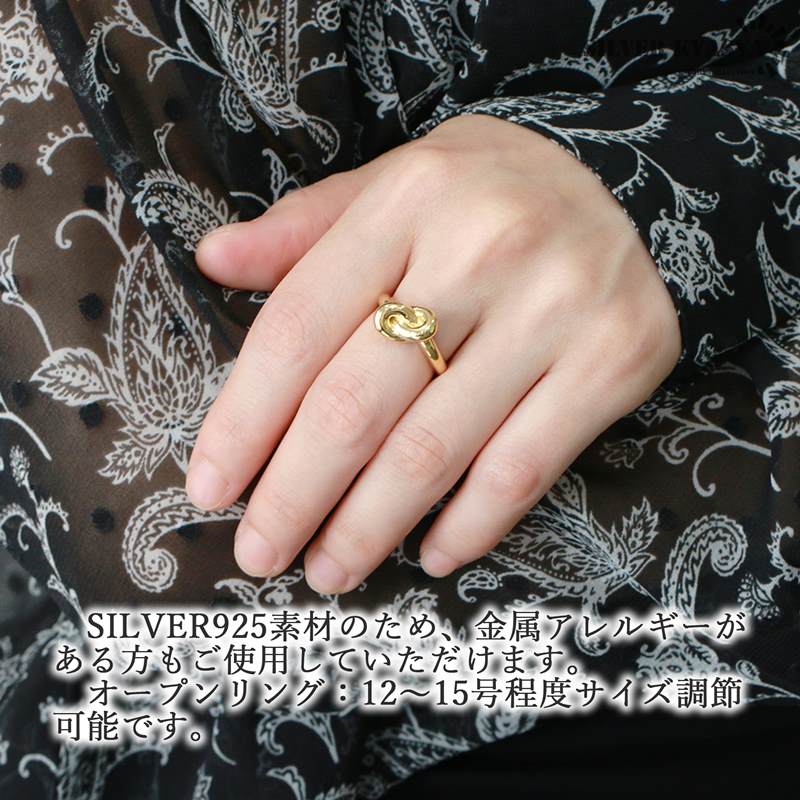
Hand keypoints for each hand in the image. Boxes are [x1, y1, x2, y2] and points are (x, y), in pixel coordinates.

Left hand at [186, 113, 681, 594]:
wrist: (628, 187)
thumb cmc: (490, 193)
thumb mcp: (397, 181)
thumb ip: (306, 229)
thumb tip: (215, 262)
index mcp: (409, 198)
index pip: (298, 328)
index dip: (243, 420)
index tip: (212, 488)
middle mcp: (483, 248)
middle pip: (356, 403)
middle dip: (294, 495)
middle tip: (260, 551)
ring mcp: (556, 307)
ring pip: (433, 450)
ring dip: (368, 528)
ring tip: (330, 568)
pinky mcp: (615, 359)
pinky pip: (523, 467)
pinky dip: (468, 525)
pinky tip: (430, 553)